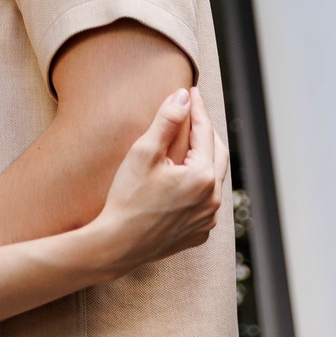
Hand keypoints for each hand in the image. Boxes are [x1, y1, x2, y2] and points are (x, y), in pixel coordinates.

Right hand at [93, 87, 227, 277]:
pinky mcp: (199, 233)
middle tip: (193, 112)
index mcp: (202, 177)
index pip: (204, 132)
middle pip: (217, 153)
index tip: (191, 91)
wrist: (118, 245)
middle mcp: (212, 199)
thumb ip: (166, 121)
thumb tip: (183, 97)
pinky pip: (207, 201)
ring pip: (214, 178)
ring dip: (205, 157)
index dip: (197, 109)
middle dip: (206, 130)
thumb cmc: (127, 198)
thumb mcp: (144, 153)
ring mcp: (208, 219)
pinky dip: (201, 183)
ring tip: (191, 141)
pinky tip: (186, 177)